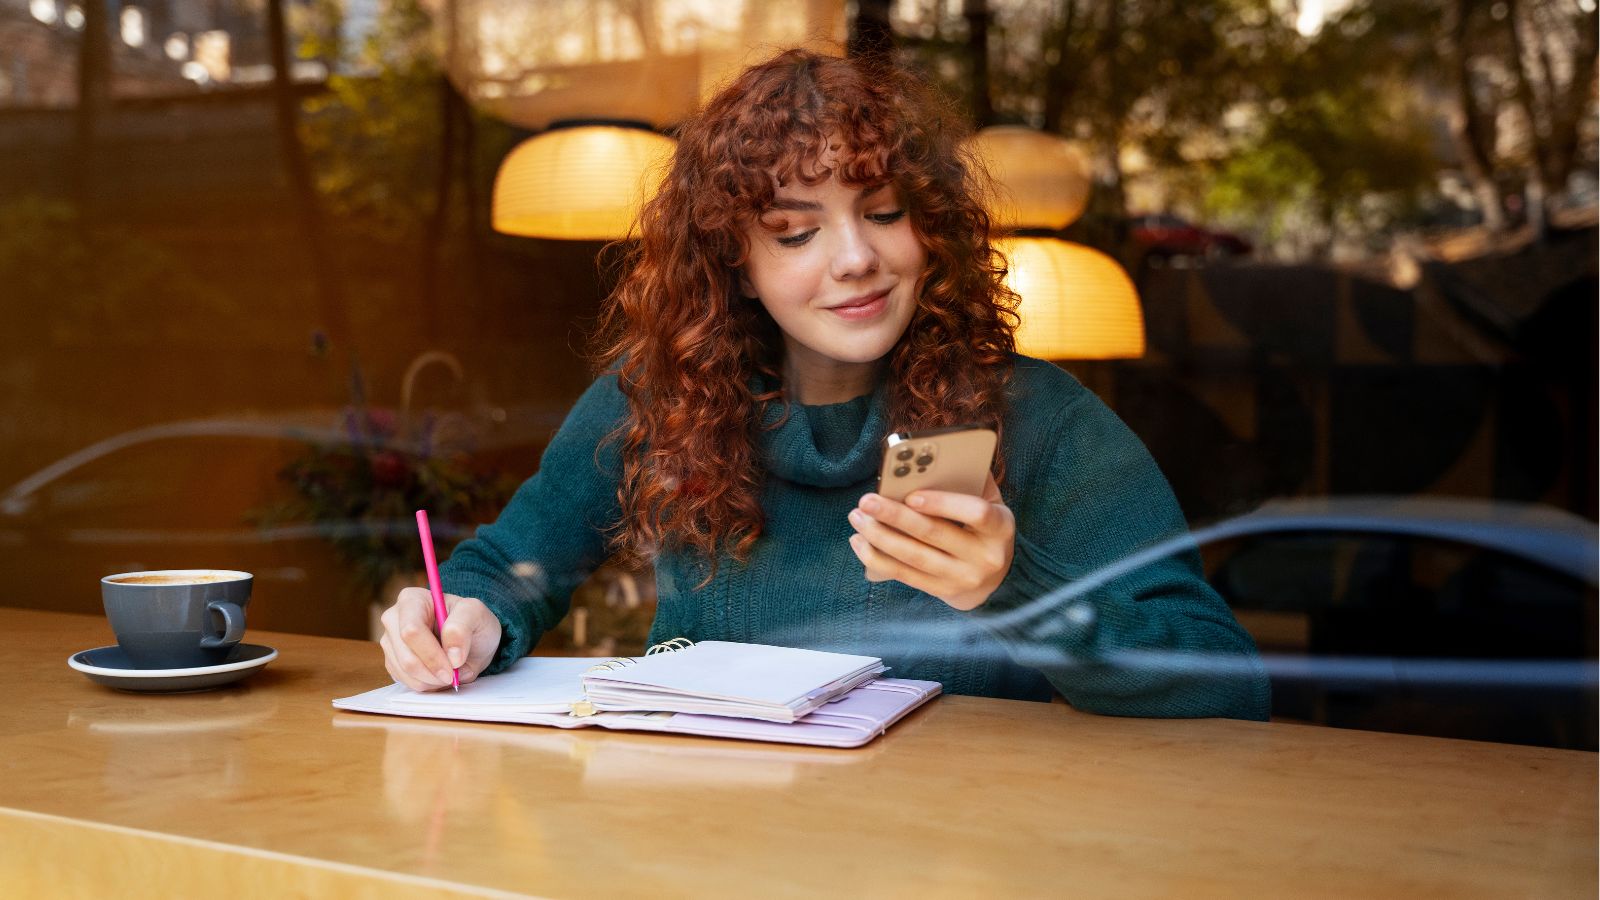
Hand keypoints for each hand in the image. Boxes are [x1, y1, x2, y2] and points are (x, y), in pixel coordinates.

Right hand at [379, 587, 501, 691]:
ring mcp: (390, 641)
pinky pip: (404, 681)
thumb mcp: (477, 614)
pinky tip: (439, 674)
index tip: (453, 667)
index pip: (412, 631)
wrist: (470, 638)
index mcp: (411, 599)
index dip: (432, 654)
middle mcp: (393, 619)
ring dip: (431, 680)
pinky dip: (426, 684)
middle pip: (406, 656)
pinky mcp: (391, 661)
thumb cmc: (471, 621)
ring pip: (404, 672)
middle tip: (454, 674)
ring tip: (449, 672)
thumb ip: (463, 628)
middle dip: (433, 671)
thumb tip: (452, 656)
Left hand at [847, 474, 1014, 610]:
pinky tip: (859, 541)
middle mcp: (985, 557)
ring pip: (914, 557)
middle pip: (934, 534)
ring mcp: (962, 578)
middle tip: (866, 501)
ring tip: (857, 518)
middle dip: (895, 516)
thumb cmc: (983, 527)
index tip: (911, 495)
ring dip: (879, 536)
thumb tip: (937, 458)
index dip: (943, 504)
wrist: (995, 578)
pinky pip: (904, 575)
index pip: (976, 513)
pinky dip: (877, 558)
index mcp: (1000, 527)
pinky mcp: (942, 592)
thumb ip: (970, 481)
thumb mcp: (989, 502)